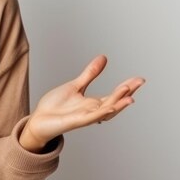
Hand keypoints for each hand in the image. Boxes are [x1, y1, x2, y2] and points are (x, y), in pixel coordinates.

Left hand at [19, 55, 145, 151]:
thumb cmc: (56, 106)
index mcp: (93, 103)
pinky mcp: (76, 121)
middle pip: (114, 102)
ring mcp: (85, 117)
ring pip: (105, 111)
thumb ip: (90, 74)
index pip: (114, 95)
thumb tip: (104, 58)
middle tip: (139, 82)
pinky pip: (91, 118)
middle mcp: (92, 111)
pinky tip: (111, 107)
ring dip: (118, 104)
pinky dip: (101, 113)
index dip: (127, 88)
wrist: (39, 119)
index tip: (139, 79)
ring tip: (130, 96)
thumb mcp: (75, 85)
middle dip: (127, 93)